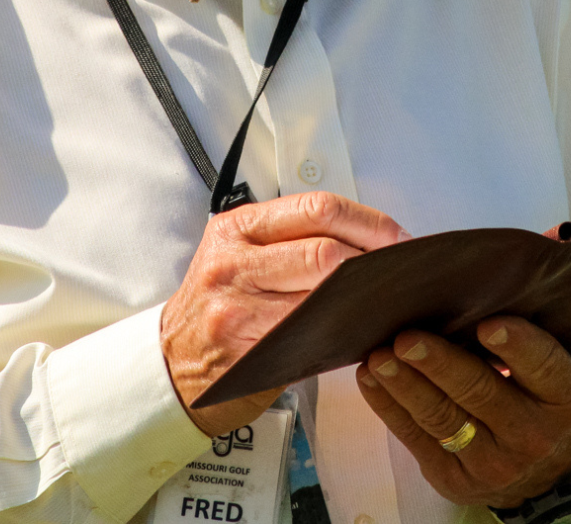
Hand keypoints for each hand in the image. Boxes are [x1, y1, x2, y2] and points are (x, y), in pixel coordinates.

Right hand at [160, 191, 405, 436]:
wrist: (170, 363)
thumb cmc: (217, 305)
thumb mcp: (239, 255)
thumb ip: (291, 241)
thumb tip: (367, 241)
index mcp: (238, 227)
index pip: (316, 208)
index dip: (367, 222)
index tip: (397, 238)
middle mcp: (233, 260)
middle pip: (324, 249)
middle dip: (372, 260)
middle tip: (400, 271)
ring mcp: (236, 306)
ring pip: (320, 293)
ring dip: (364, 297)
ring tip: (388, 298)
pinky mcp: (243, 350)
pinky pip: (308, 335)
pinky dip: (342, 330)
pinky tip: (361, 329)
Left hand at [357, 315, 570, 509]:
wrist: (542, 469)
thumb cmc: (537, 389)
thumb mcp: (553, 358)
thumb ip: (536, 311)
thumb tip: (542, 240)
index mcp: (564, 396)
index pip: (545, 367)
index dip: (518, 346)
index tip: (487, 325)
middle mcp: (533, 433)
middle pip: (482, 393)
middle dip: (440, 364)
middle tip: (408, 338)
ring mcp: (493, 462)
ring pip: (442, 418)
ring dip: (405, 385)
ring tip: (380, 356)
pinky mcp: (455, 478)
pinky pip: (417, 439)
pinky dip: (390, 407)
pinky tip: (371, 377)